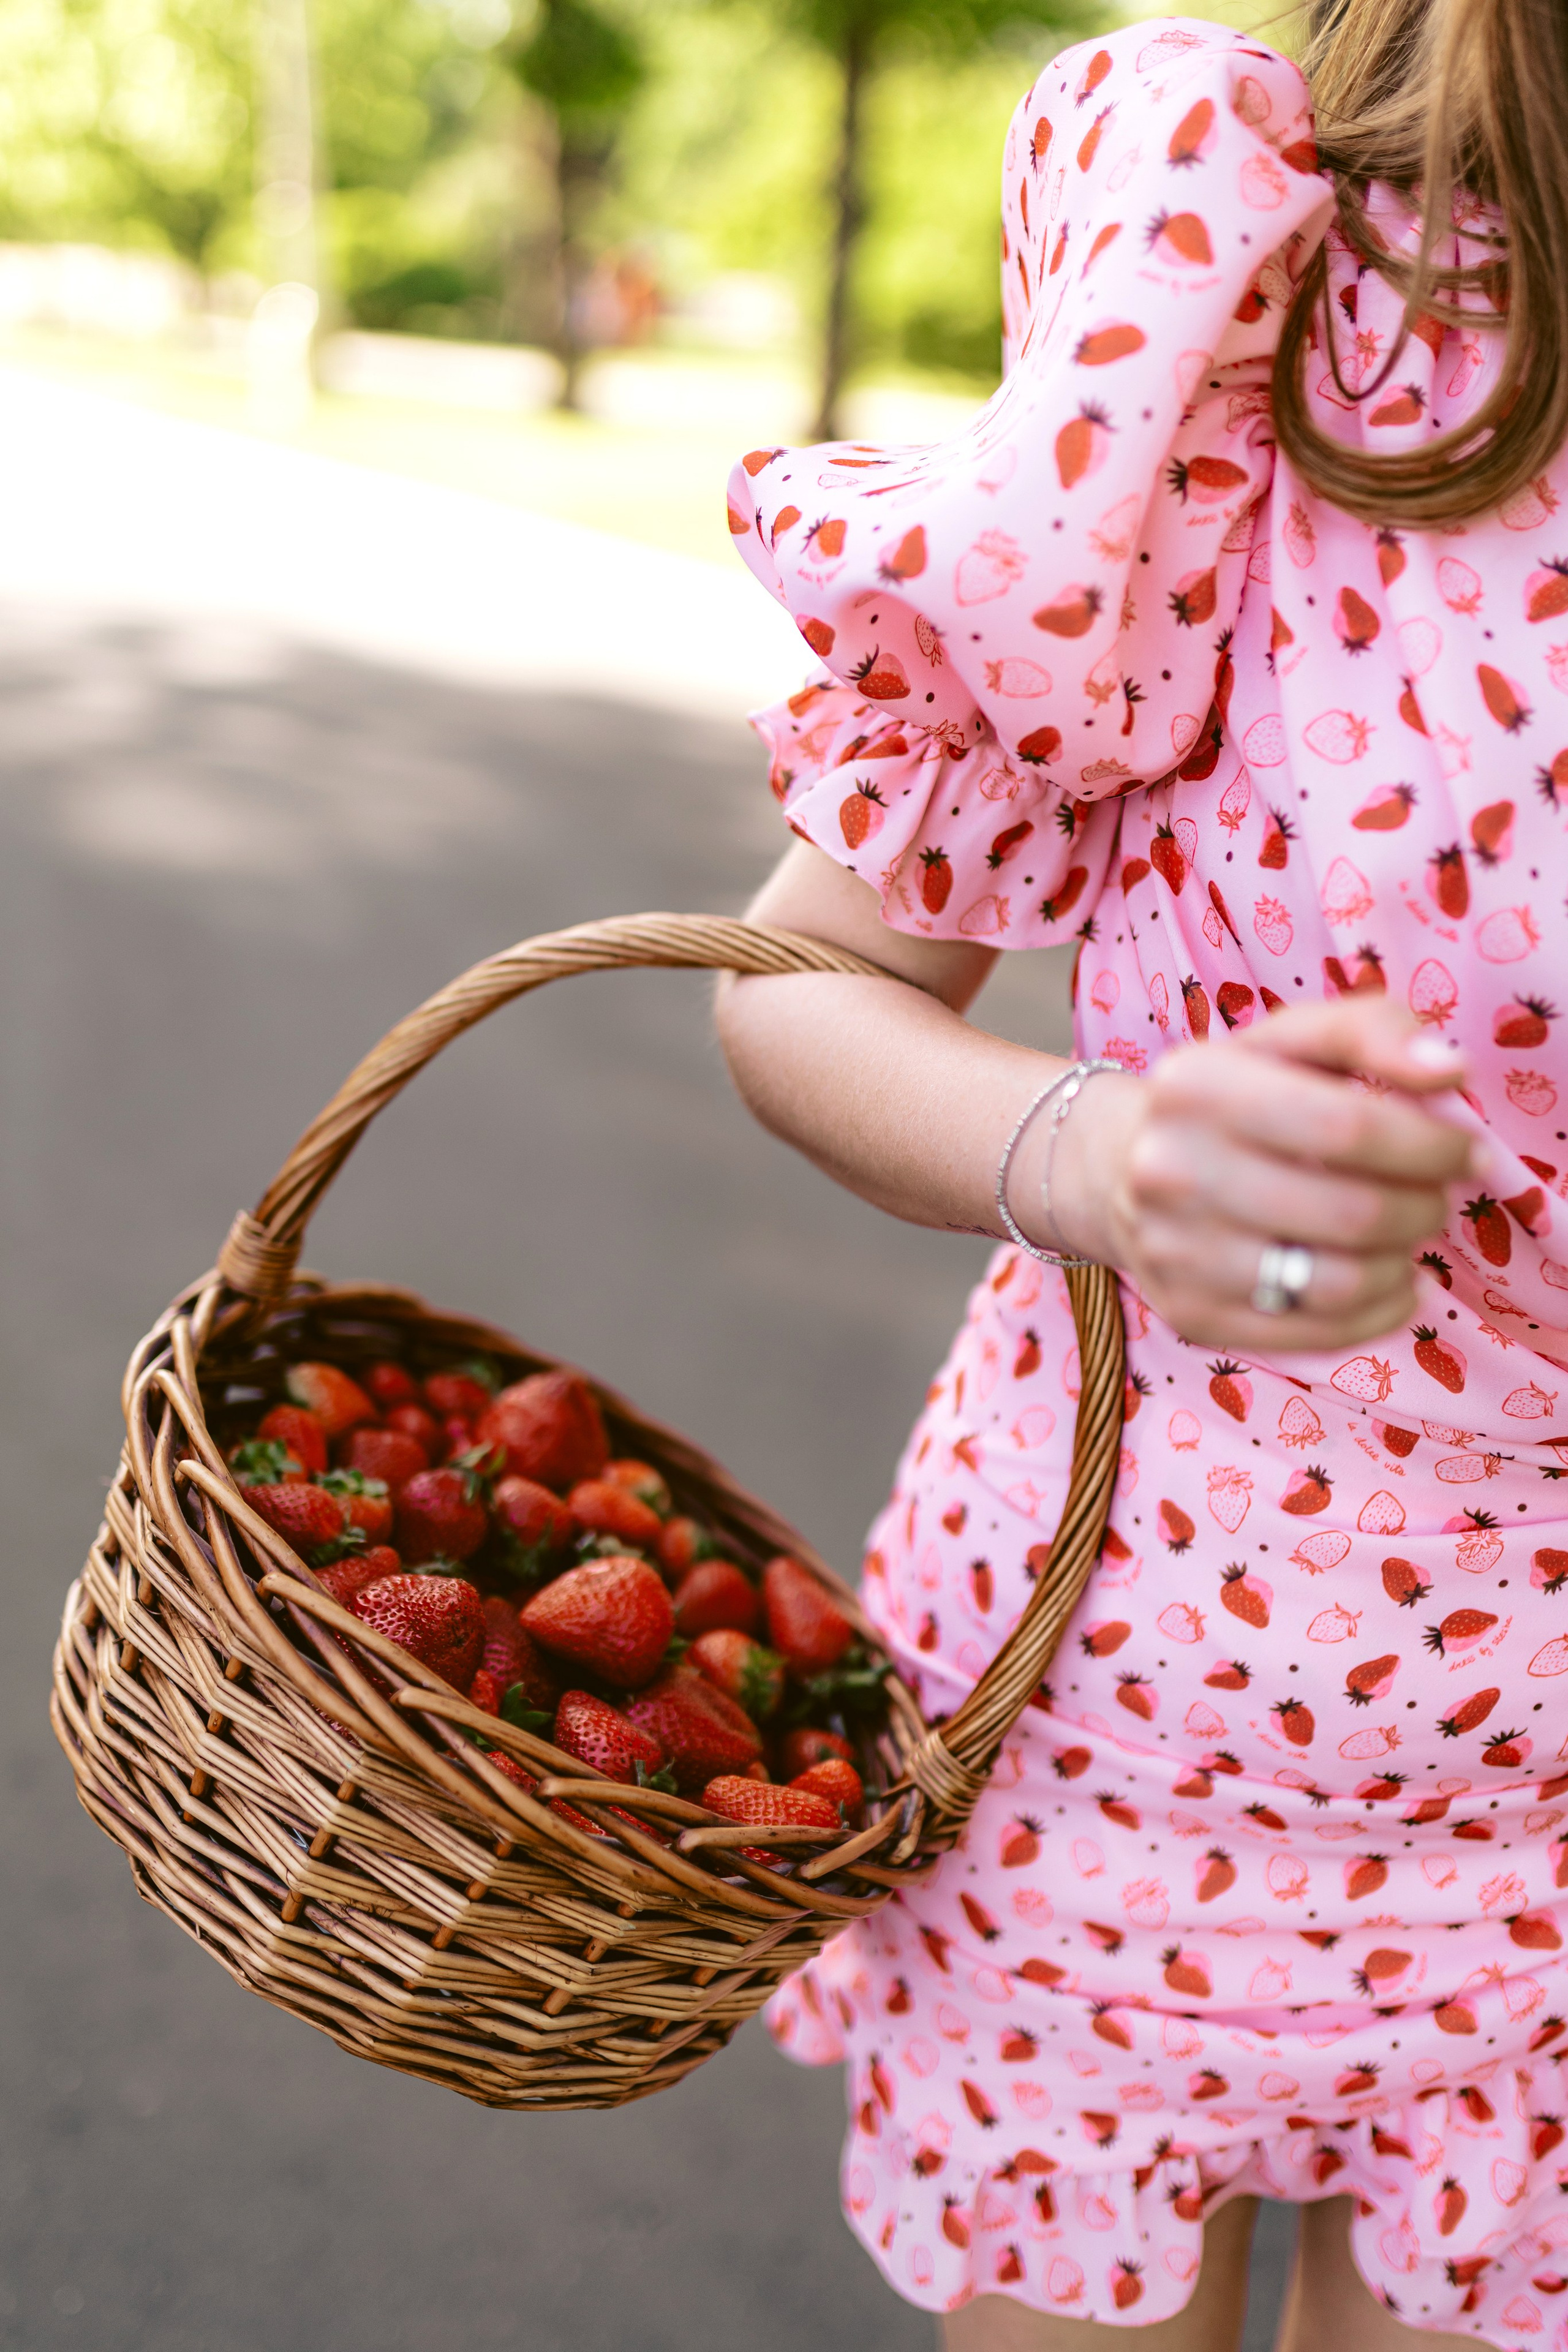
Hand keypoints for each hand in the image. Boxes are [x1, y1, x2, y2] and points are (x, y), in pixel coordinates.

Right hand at [1041, 1000, 1481, 1352]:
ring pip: (1338, 1283)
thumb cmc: (1230, 1097)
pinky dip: (1379, 1310)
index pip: (1350, 1127)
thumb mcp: (1287, 1040)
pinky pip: (1317, 1334)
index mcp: (1198, 1086)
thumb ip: (1371, 1029)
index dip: (1431, 1145)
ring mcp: (1176, 1252)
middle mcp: (1172, 1171)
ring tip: (1404, 1235)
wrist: (1118, 1167)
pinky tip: (1387, 1279)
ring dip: (1402, 1261)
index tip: (1465, 1150)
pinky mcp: (1190, 1315)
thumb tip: (1450, 1071)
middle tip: (1434, 1195)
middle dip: (1424, 1206)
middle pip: (1352, 1212)